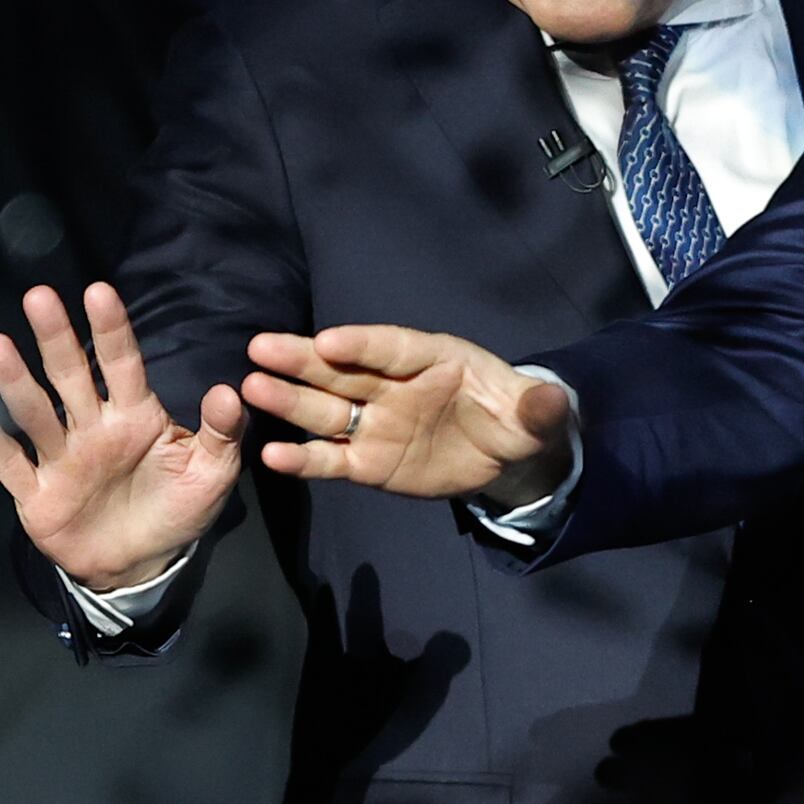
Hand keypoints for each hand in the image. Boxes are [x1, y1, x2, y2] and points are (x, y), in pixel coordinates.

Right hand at [0, 280, 250, 593]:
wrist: (140, 566)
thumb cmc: (176, 509)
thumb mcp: (212, 475)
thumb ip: (221, 434)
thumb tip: (230, 391)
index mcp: (135, 417)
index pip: (123, 365)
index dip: (112, 331)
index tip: (99, 293)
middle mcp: (92, 428)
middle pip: (70, 376)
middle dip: (56, 338)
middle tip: (39, 297)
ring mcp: (60, 458)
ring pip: (34, 413)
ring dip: (14, 380)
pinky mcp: (36, 494)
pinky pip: (10, 464)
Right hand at [235, 325, 575, 505]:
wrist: (507, 458)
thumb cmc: (518, 420)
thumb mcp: (538, 416)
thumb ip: (539, 409)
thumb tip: (553, 400)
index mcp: (434, 359)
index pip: (392, 347)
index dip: (361, 344)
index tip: (328, 341)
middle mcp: (394, 385)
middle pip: (343, 370)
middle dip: (303, 360)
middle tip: (261, 348)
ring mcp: (376, 423)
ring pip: (326, 410)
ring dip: (289, 401)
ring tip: (249, 389)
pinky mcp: (368, 462)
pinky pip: (331, 459)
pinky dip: (303, 459)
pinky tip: (271, 456)